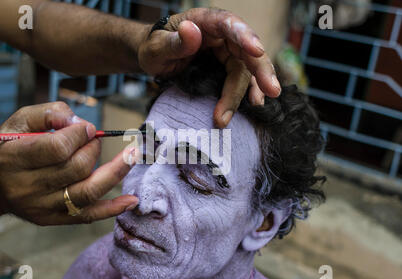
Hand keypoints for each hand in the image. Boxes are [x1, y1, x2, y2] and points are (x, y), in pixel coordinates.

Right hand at [0, 102, 137, 225]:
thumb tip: (81, 123)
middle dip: (93, 148)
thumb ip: (48, 114)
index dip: (79, 134)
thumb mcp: (18, 121)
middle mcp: (25, 188)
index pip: (57, 148)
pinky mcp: (52, 219)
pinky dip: (112, 209)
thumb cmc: (8, 146)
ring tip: (132, 156)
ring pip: (86, 193)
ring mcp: (40, 208)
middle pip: (76, 169)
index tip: (86, 127)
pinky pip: (87, 216)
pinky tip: (131, 200)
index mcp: (11, 159)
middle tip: (94, 138)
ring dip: (114, 173)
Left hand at [138, 7, 280, 127]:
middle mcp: (220, 35)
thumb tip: (191, 31)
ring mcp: (226, 52)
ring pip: (245, 70)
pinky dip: (250, 92)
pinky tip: (256, 104)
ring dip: (249, 90)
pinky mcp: (226, 68)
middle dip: (260, 70)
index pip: (228, 24)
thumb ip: (173, 42)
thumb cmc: (152, 48)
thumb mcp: (156, 47)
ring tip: (251, 109)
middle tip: (273, 90)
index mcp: (204, 21)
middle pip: (246, 49)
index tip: (257, 50)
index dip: (245, 36)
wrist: (154, 58)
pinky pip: (242, 79)